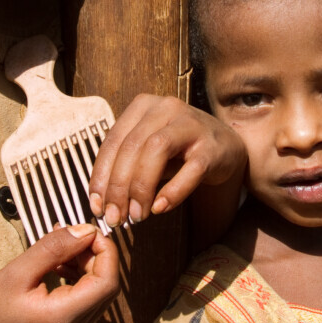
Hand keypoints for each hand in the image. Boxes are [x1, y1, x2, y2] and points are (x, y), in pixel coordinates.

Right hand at [0, 225, 118, 322]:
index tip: (87, 231)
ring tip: (62, 245)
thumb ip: (54, 249)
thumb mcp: (18, 271)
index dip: (105, 252)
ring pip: (97, 290)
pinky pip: (85, 296)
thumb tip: (85, 230)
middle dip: (96, 255)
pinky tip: (57, 263)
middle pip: (106, 285)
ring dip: (86, 263)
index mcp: (66, 315)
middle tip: (71, 234)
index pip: (108, 282)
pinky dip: (78, 275)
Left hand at [88, 95, 246, 226]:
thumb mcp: (147, 151)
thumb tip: (102, 203)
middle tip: (115, 217)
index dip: (101, 175)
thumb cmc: (179, 150)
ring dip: (141, 187)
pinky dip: (172, 191)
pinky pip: (190, 169)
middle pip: (132, 146)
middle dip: (118, 187)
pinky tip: (160, 209)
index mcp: (143, 106)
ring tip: (137, 215)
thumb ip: (126, 169)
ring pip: (156, 150)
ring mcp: (191, 124)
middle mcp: (165, 108)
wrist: (225, 146)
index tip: (96, 205)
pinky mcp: (211, 146)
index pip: (113, 141)